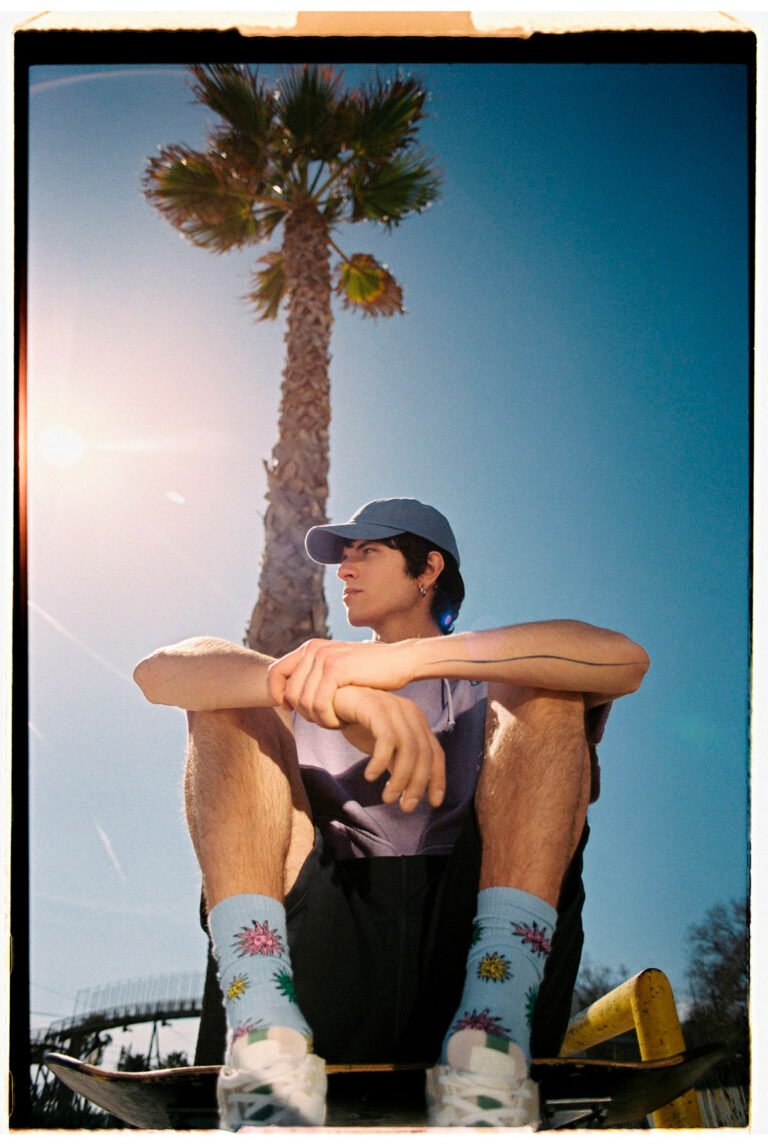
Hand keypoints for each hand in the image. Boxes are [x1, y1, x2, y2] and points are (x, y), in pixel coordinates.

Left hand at [268, 639, 412, 728]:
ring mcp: (324, 658)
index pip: (275, 672)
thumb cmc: (371, 670)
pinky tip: (342, 721)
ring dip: (319, 720)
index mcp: (311, 647)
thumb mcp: (338, 667)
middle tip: (326, 720)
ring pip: (304, 703)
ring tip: (336, 721)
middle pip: (290, 693)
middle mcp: (314, 649)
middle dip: (305, 714)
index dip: (277, 695)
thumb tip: (289, 695)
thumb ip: (315, 675)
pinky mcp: (336, 670)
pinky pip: (319, 705)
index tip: (290, 709)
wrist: (400, 660)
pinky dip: (329, 719)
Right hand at [334, 686, 445, 810]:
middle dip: (417, 784)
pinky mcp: (376, 708)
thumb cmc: (359, 723)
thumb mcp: (384, 746)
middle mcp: (410, 713)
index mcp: (417, 721)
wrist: (332, 700)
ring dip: (399, 778)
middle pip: (424, 754)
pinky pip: (387, 740)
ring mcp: (394, 708)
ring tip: (387, 797)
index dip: (437, 779)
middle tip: (405, 807)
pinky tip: (370, 776)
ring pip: (408, 749)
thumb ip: (399, 762)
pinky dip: (380, 762)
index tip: (433, 803)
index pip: (436, 753)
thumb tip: (410, 793)